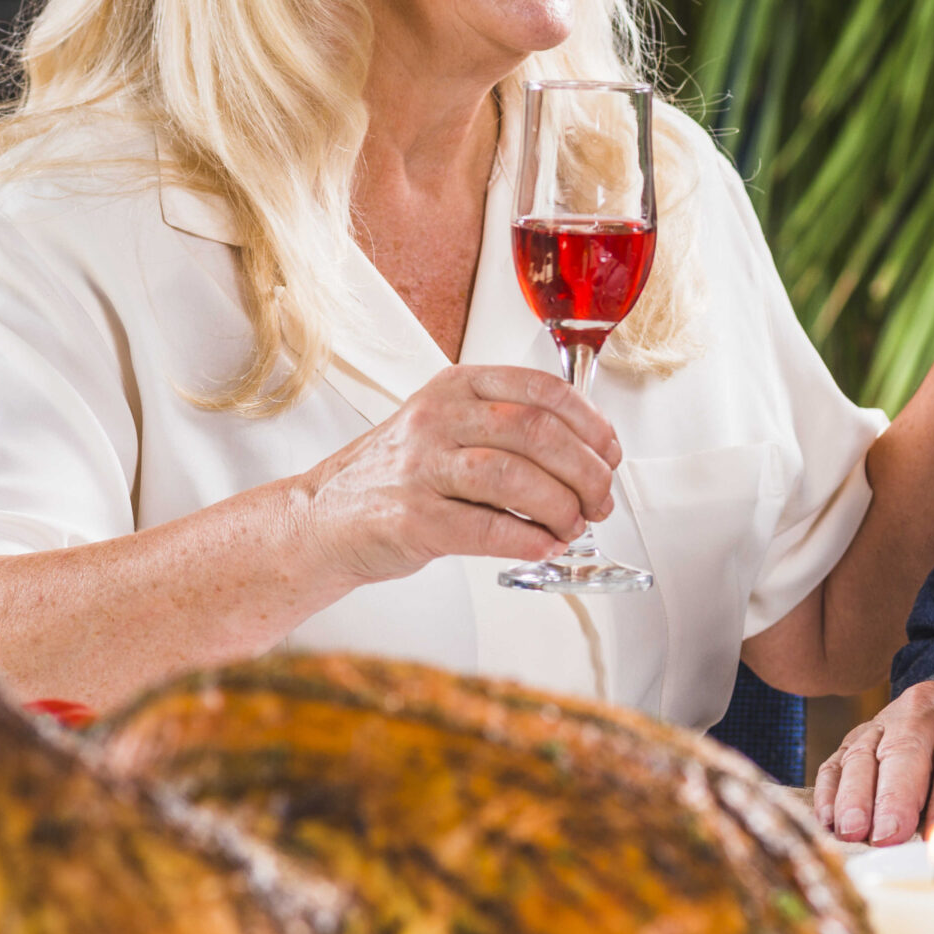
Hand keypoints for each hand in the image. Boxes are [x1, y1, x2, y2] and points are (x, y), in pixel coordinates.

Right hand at [290, 365, 621, 591]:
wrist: (323, 520)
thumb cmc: (398, 476)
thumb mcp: (448, 428)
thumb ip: (508, 430)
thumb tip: (589, 455)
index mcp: (456, 388)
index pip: (541, 390)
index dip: (590, 424)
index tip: (610, 453)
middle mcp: (437, 419)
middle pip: (536, 433)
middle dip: (585, 472)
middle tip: (600, 500)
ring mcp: (420, 468)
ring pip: (514, 477)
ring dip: (560, 507)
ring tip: (572, 526)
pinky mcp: (410, 519)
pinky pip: (485, 528)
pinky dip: (527, 540)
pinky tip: (543, 546)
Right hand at [811, 678, 933, 844]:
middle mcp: (930, 702)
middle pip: (907, 745)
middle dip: (897, 794)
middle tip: (891, 835)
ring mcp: (890, 718)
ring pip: (866, 750)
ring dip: (856, 793)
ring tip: (855, 831)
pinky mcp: (863, 739)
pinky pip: (838, 760)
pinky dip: (830, 790)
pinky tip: (831, 821)